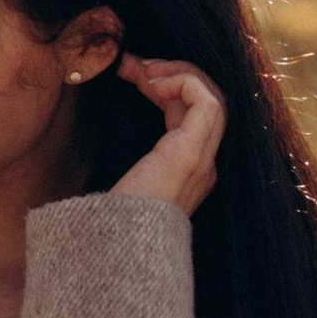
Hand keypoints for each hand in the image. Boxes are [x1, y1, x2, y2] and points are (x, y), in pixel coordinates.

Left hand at [113, 57, 224, 215]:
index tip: (134, 76)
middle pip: (205, 102)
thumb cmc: (109, 224)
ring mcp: (201, 161)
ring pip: (212, 96)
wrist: (114, 253)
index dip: (167, 89)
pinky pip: (205, 100)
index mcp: (187, 172)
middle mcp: (202, 166)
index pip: (191, 116)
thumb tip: (105, 125)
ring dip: (177, 73)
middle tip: (135, 64)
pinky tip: (151, 82)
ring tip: (143, 69)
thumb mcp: (118, 182)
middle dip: (173, 74)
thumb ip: (123, 157)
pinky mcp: (191, 155)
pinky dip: (182, 82)